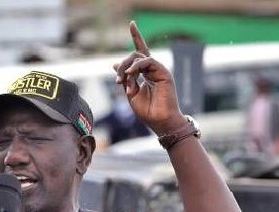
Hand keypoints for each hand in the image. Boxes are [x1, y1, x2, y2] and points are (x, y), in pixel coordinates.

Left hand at [113, 21, 187, 135]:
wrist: (160, 121)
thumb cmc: (147, 111)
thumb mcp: (131, 93)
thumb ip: (125, 78)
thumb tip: (115, 64)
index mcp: (145, 74)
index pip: (140, 53)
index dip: (137, 36)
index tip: (132, 23)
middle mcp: (152, 69)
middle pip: (135, 55)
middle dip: (123, 65)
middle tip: (118, 80)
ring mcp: (158, 70)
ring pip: (139, 57)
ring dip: (127, 68)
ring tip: (124, 81)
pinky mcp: (163, 72)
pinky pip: (147, 61)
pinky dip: (136, 66)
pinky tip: (130, 74)